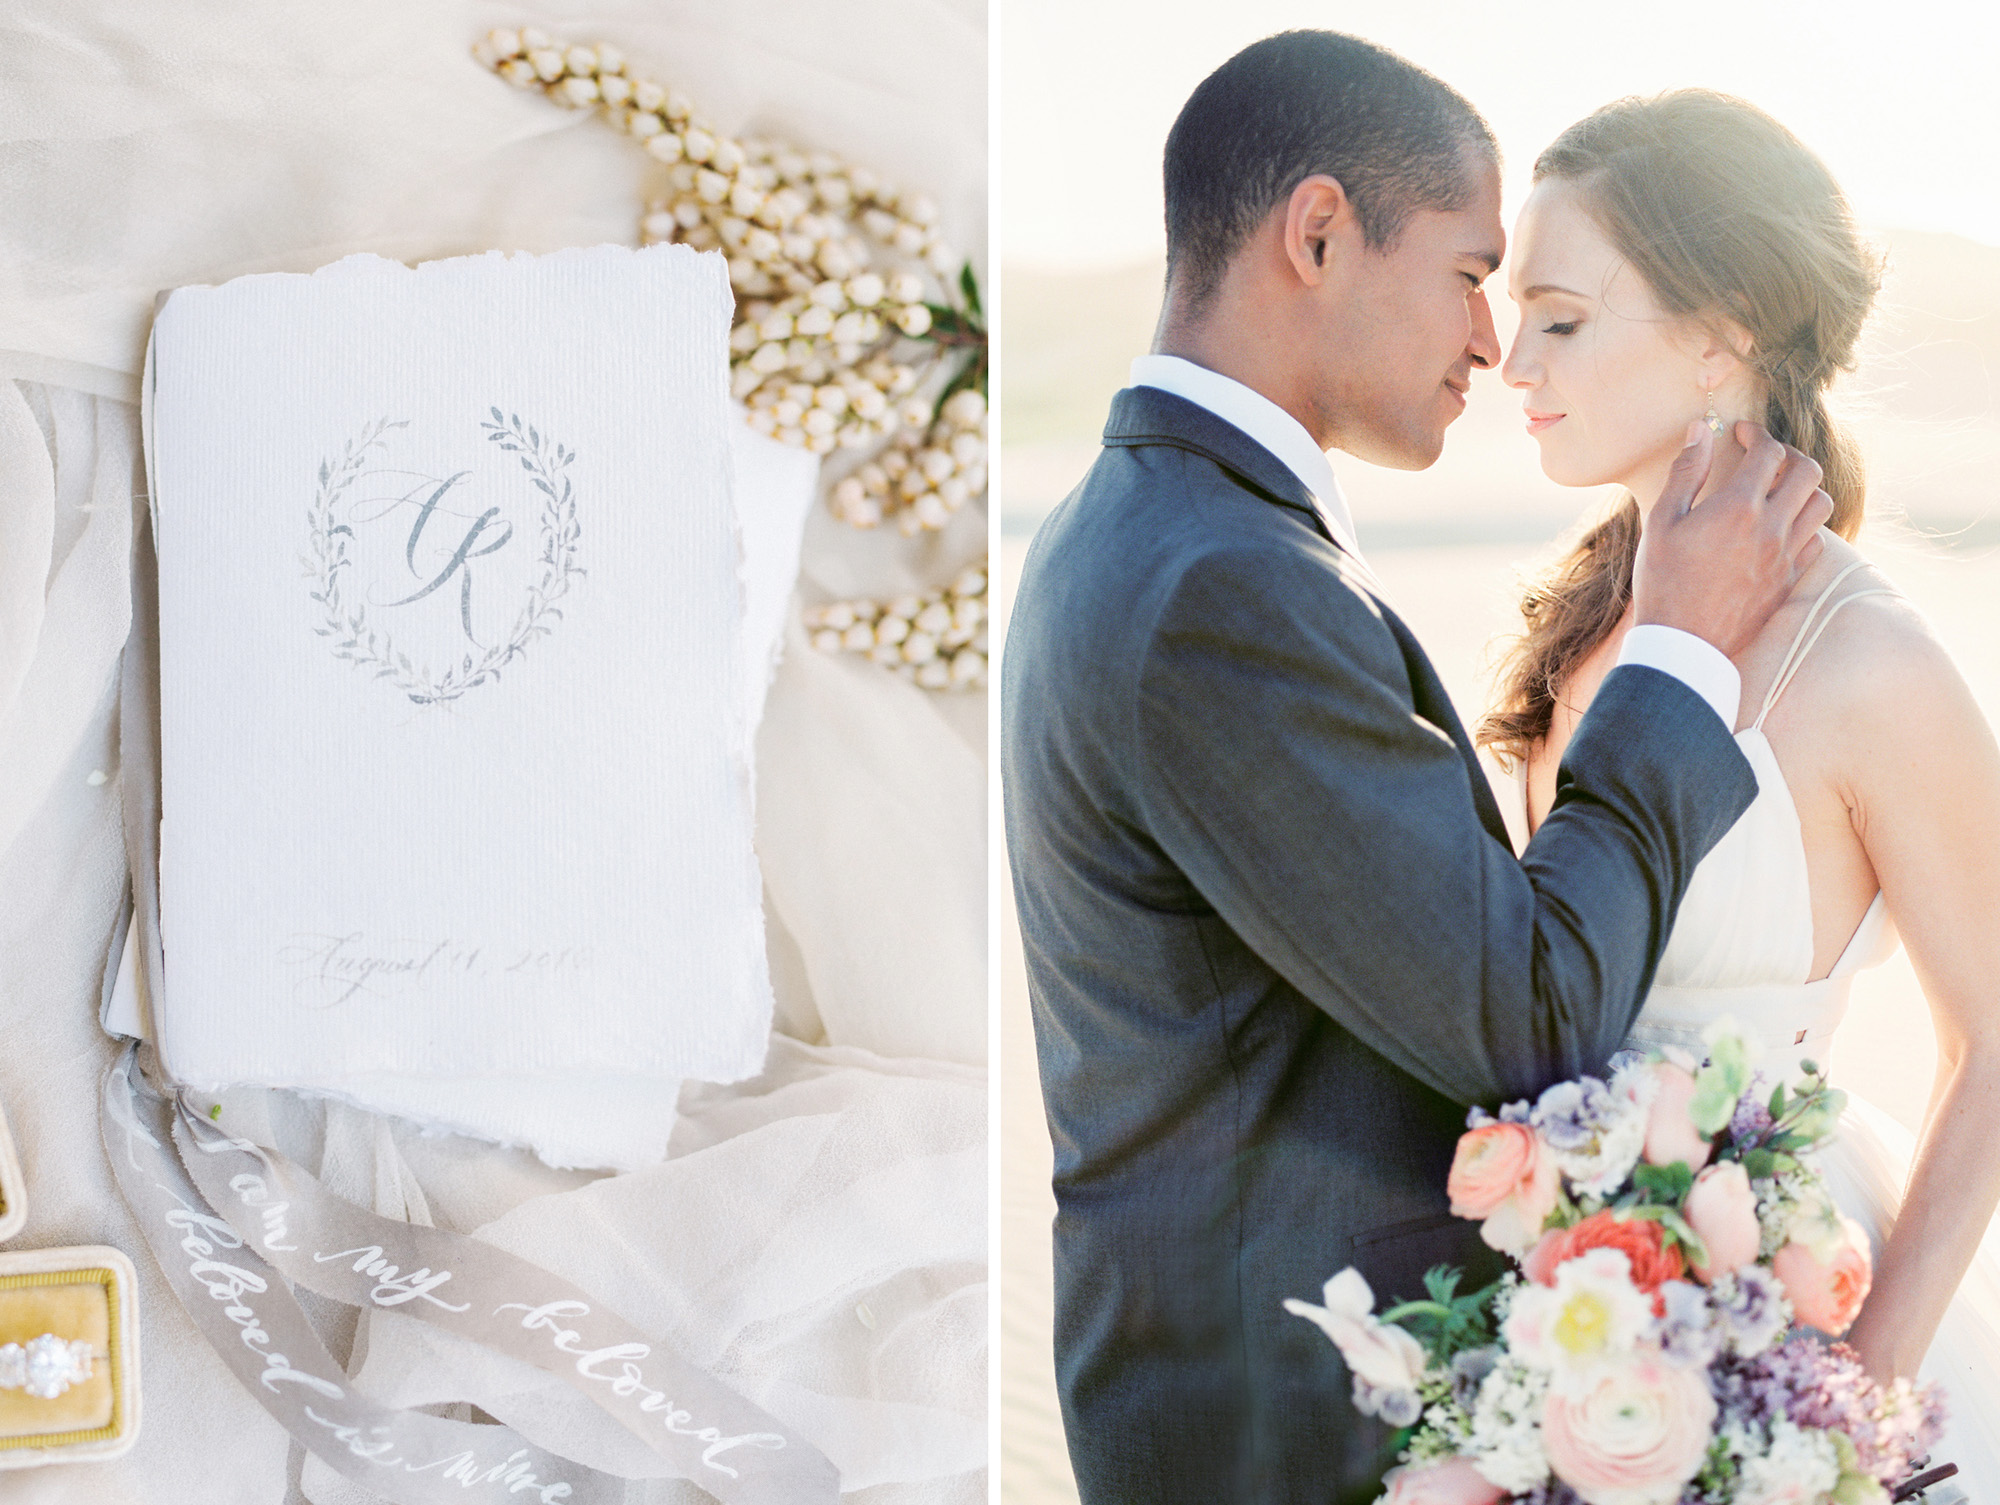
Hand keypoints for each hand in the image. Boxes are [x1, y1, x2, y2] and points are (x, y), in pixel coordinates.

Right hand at [1632, 420, 1832, 659]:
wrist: (1683, 642)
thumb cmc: (1663, 580)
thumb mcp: (1662, 521)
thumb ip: (1686, 472)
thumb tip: (1700, 430)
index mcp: (1738, 506)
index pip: (1769, 451)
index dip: (1756, 433)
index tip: (1741, 433)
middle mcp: (1771, 526)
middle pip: (1808, 471)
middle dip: (1789, 454)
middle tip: (1766, 457)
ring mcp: (1785, 555)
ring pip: (1820, 504)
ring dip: (1804, 488)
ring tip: (1779, 490)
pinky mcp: (1789, 580)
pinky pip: (1816, 541)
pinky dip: (1804, 525)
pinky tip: (1780, 528)